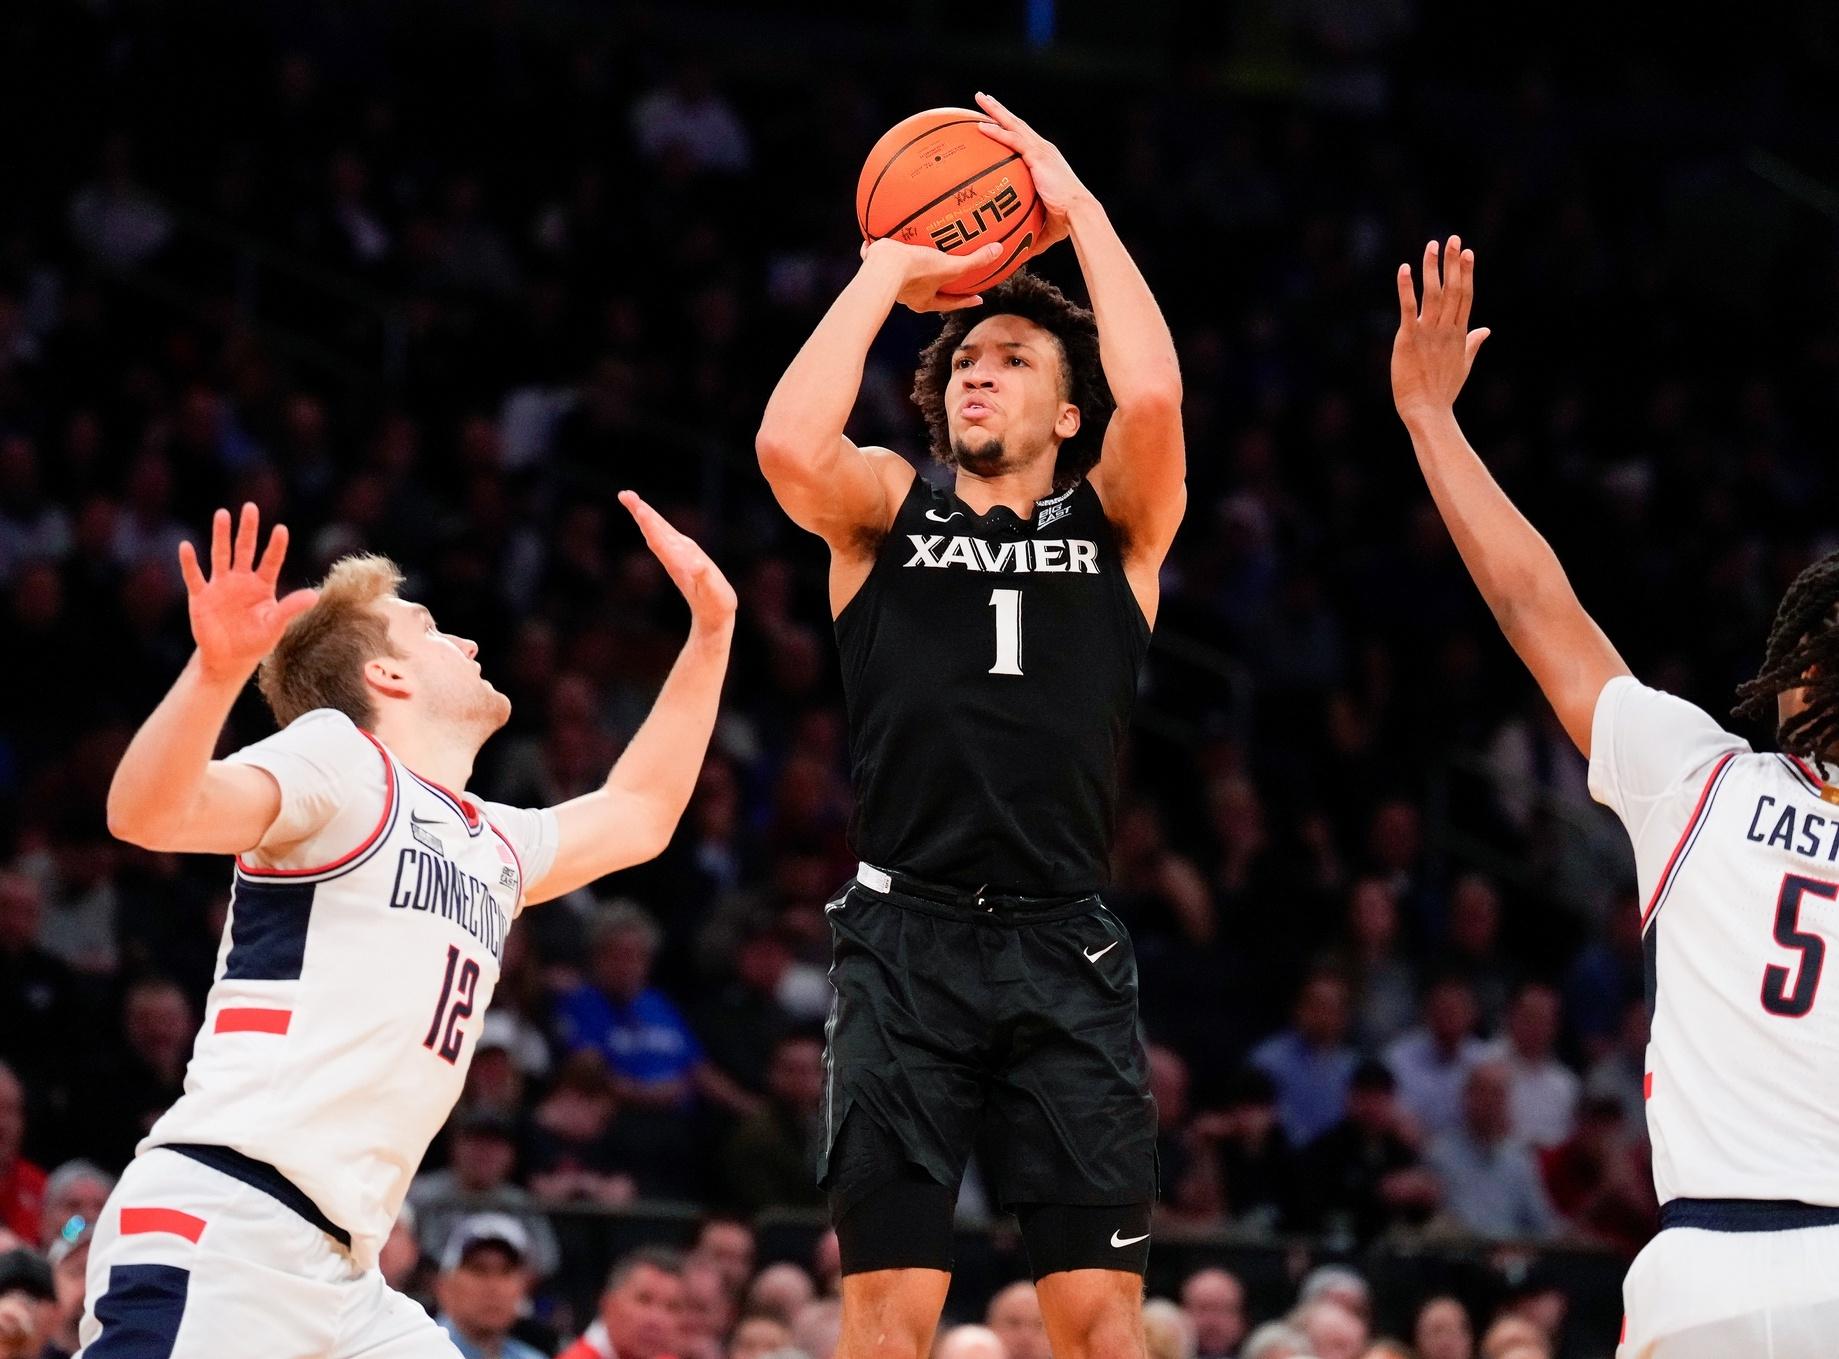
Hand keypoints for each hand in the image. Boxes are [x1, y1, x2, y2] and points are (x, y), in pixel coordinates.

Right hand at [177, 503, 318, 684]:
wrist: (229, 658)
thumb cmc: (256, 640)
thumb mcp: (276, 624)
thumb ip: (291, 608)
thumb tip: (314, 595)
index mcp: (262, 586)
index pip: (271, 561)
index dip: (276, 546)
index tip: (281, 529)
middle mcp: (241, 580)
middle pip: (245, 549)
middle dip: (247, 529)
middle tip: (250, 507)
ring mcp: (220, 586)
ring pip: (220, 555)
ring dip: (221, 536)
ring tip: (222, 514)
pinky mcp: (201, 596)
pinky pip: (194, 576)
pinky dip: (190, 563)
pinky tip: (186, 546)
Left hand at [619, 491, 736, 633]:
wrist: (712, 617)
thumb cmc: (715, 604)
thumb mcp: (714, 592)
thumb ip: (704, 578)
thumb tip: (695, 565)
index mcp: (678, 563)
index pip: (660, 541)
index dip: (650, 524)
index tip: (638, 508)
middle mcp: (674, 557)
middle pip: (654, 531)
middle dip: (640, 512)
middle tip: (624, 495)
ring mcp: (678, 557)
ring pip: (658, 532)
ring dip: (644, 515)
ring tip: (631, 500)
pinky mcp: (684, 557)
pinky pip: (666, 537)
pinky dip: (656, 524)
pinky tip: (649, 518)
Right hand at [860, 236, 1001, 312]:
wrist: (883, 267)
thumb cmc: (916, 271)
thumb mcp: (950, 266)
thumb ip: (974, 260)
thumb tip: (998, 250)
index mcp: (924, 300)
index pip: (950, 303)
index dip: (965, 300)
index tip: (978, 298)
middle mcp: (907, 294)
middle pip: (926, 290)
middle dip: (936, 283)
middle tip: (947, 276)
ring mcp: (889, 281)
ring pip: (901, 274)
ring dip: (908, 265)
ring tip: (914, 253)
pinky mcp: (874, 266)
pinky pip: (880, 256)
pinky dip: (882, 248)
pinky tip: (884, 234)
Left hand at [973, 91, 1087, 252]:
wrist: (1078, 214)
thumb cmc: (1066, 221)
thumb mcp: (1044, 226)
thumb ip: (1030, 233)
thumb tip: (1019, 253)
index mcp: (1045, 161)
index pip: (1023, 140)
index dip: (1009, 128)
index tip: (995, 120)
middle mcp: (1044, 150)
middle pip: (1017, 124)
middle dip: (1000, 111)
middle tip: (983, 99)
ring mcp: (1041, 151)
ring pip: (1014, 124)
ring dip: (995, 111)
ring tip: (979, 98)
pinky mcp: (1038, 156)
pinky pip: (1012, 140)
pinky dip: (997, 131)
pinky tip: (980, 126)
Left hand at [1392, 235, 1490, 422]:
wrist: (1427, 411)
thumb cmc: (1443, 391)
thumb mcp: (1464, 365)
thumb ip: (1473, 343)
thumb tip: (1486, 330)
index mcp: (1459, 334)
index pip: (1465, 296)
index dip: (1466, 273)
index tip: (1467, 252)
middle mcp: (1446, 329)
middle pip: (1453, 290)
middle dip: (1452, 263)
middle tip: (1452, 238)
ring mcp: (1428, 333)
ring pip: (1433, 294)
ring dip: (1432, 268)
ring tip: (1432, 245)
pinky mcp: (1408, 339)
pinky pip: (1408, 308)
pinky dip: (1406, 288)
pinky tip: (1404, 269)